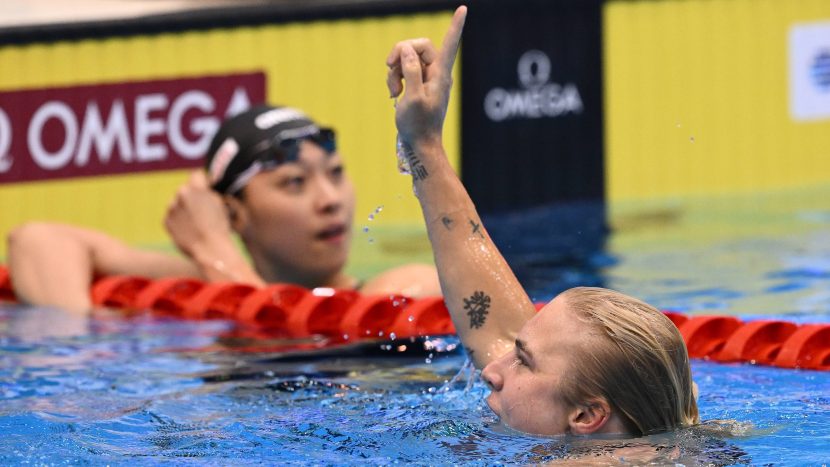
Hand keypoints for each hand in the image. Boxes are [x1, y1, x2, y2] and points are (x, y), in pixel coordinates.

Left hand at [164, 170, 232, 258]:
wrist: (210, 249)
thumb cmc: (219, 227)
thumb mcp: (219, 204)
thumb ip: (208, 192)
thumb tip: (202, 187)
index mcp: (194, 188)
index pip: (197, 175)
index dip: (203, 182)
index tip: (207, 188)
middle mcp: (180, 195)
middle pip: (186, 190)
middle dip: (192, 197)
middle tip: (203, 211)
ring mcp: (171, 209)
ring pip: (178, 204)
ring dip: (185, 209)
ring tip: (197, 223)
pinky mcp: (166, 221)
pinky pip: (173, 217)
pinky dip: (180, 221)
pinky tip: (190, 230)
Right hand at [386, 6, 465, 149]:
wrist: (419, 144)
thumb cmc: (418, 125)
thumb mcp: (413, 97)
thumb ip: (412, 71)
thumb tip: (408, 50)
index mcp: (441, 75)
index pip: (449, 45)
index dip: (455, 26)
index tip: (463, 8)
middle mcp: (437, 73)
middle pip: (418, 46)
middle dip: (400, 54)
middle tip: (388, 66)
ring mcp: (427, 79)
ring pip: (407, 59)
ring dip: (394, 71)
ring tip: (393, 91)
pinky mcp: (418, 85)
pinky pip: (404, 71)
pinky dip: (395, 78)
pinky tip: (393, 94)